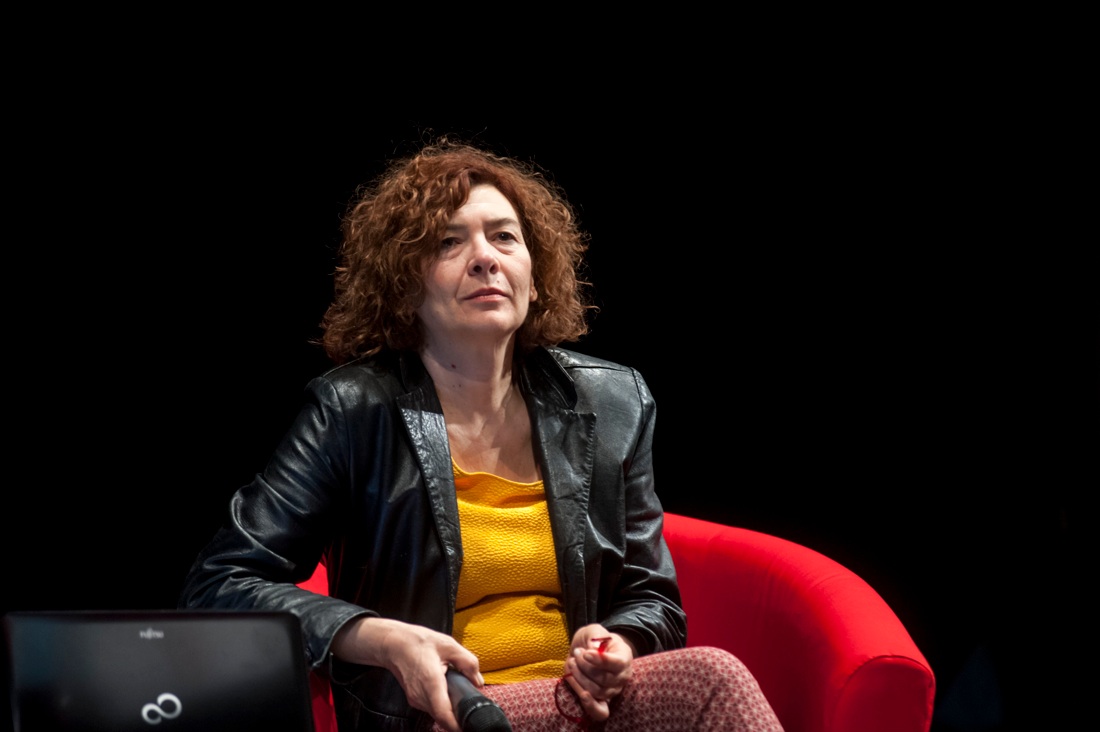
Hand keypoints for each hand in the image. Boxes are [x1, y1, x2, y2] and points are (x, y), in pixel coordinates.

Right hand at [332, 616, 480, 731]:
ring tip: (457, 693)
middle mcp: (421, 696)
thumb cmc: (418, 642)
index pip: (444, 715)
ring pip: (437, 713)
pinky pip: (431, 707)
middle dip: (458, 715)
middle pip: (443, 717)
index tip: (469, 724)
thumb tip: (478, 681)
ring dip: (449, 709)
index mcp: (431, 683)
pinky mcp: (414, 699)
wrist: (393, 643)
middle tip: (470, 705)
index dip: (458, 725)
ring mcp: (416, 699)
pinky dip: (441, 703)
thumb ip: (468, 662)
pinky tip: (445, 689)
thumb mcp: (449, 645)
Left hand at [562, 624, 633, 721]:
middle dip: (584, 666)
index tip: (585, 652)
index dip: (600, 660)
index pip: (617, 663)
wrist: (589, 651)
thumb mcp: (594, 631)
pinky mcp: (602, 702)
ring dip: (579, 678)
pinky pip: (600, 712)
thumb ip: (595, 636)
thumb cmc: (594, 641)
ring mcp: (612, 691)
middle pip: (604, 679)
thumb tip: (593, 651)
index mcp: (624, 658)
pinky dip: (590, 706)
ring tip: (571, 664)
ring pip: (596, 691)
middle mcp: (621, 677)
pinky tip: (582, 694)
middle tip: (576, 653)